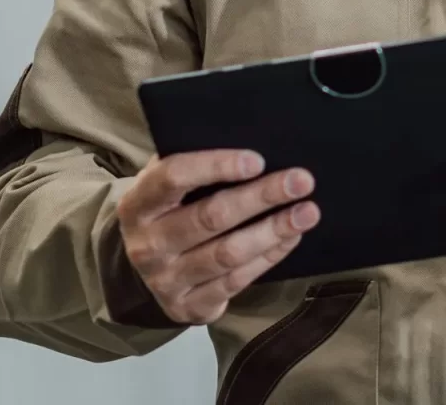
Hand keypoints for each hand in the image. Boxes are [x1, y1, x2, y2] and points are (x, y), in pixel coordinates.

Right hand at [116, 149, 318, 323]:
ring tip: (307, 212)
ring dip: (273, 231)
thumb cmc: (170, 209)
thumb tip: (254, 139)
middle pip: (210, 217)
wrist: (146, 267)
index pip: (173, 177)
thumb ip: (196, 162)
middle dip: (261, 196)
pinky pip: (235, 281)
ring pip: (227, 254)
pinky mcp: (187, 307)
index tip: (258, 160)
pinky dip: (268, 257)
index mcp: (137, 204)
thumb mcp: (167, 183)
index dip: (216, 166)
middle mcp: (146, 245)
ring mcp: (165, 280)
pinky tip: (290, 238)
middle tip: (302, 181)